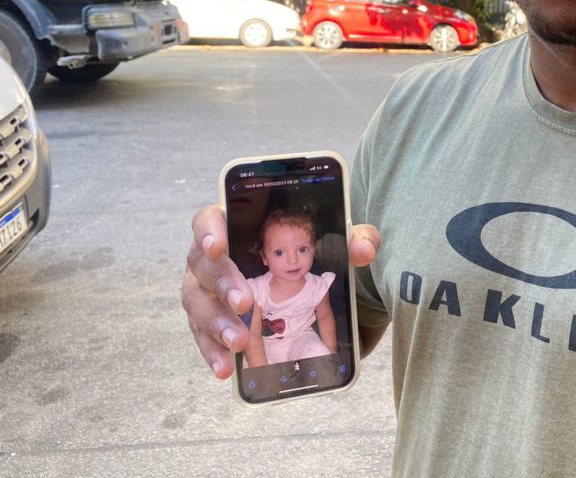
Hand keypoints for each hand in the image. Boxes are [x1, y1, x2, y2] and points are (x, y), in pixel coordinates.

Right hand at [181, 203, 381, 377]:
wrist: (304, 290)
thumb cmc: (310, 256)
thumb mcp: (338, 242)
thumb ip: (357, 238)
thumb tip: (363, 250)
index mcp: (235, 228)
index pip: (210, 219)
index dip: (209, 230)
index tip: (219, 246)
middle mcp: (212, 259)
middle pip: (203, 266)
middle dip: (223, 284)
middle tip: (245, 303)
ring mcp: (205, 292)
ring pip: (199, 305)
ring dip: (218, 324)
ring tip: (240, 342)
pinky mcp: (208, 323)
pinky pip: (204, 337)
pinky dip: (214, 353)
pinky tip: (226, 368)